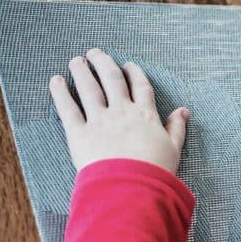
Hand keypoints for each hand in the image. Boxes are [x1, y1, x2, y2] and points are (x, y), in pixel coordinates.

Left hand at [49, 48, 188, 173]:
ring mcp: (99, 121)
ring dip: (82, 71)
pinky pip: (67, 108)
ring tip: (77, 60)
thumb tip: (183, 110)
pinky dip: (60, 93)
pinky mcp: (79, 133)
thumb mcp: (174, 149)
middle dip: (103, 63)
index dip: (134, 73)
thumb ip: (177, 128)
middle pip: (112, 80)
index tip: (128, 65)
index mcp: (146, 115)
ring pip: (89, 88)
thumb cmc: (156, 172)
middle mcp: (122, 112)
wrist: (133, 188)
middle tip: (96, 53)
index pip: (140, 87)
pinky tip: (57, 80)